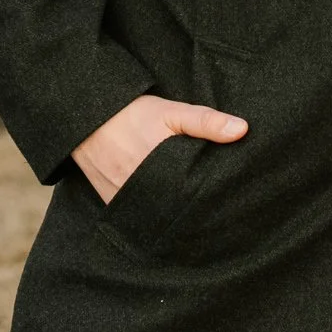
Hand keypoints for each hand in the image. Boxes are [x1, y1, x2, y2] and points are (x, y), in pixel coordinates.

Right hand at [72, 93, 247, 204]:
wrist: (88, 121)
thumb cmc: (133, 115)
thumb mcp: (171, 112)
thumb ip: (206, 122)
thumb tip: (242, 130)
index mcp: (161, 175)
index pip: (194, 201)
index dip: (212, 204)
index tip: (230, 205)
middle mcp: (143, 196)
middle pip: (178, 214)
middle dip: (197, 215)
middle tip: (221, 216)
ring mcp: (127, 204)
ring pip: (159, 220)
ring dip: (175, 218)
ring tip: (200, 219)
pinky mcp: (115, 207)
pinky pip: (139, 219)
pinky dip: (154, 217)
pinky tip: (170, 213)